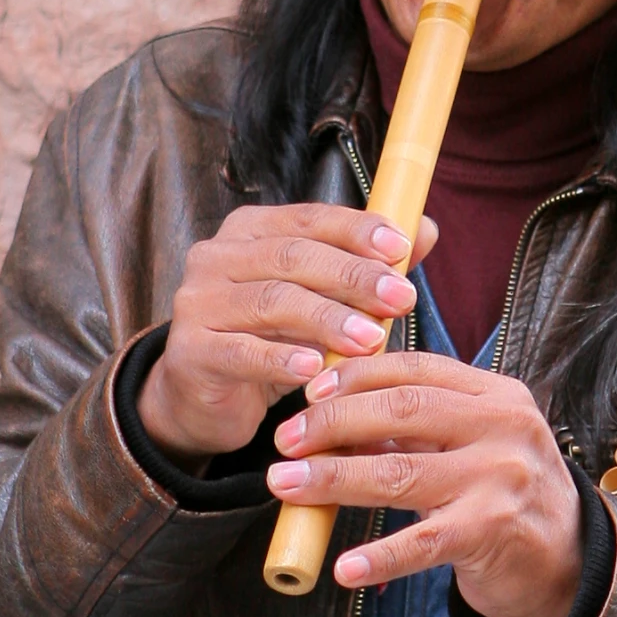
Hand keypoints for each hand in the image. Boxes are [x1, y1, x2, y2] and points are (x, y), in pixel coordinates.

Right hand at [136, 205, 437, 460]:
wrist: (203, 397)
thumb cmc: (270, 339)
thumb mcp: (319, 300)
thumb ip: (367, 265)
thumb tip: (426, 229)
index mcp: (250, 230)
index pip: (308, 219)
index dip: (356, 231)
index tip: (401, 249)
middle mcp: (217, 256)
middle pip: (293, 257)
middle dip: (353, 277)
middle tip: (401, 300)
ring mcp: (198, 303)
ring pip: (273, 301)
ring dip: (328, 320)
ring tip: (372, 340)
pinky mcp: (190, 351)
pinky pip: (242, 352)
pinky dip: (282, 359)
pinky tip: (315, 369)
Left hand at [266, 353, 584, 616]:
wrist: (570, 566)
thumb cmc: (505, 500)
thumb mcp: (473, 447)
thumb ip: (417, 429)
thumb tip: (330, 423)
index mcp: (495, 395)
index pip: (414, 370)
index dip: (354, 377)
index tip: (309, 394)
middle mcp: (503, 427)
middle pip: (401, 410)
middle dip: (332, 423)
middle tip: (285, 442)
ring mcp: (500, 478)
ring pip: (399, 471)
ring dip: (333, 479)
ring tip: (286, 487)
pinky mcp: (493, 531)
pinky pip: (422, 542)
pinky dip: (379, 555)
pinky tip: (344, 568)